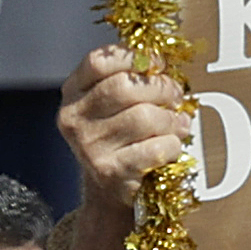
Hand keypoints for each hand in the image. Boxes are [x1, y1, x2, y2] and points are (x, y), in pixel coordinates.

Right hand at [59, 45, 190, 199]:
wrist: (107, 192)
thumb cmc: (120, 137)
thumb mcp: (112, 104)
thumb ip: (129, 78)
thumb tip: (162, 63)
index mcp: (73, 93)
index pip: (99, 62)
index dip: (134, 57)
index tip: (158, 64)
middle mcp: (74, 118)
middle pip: (124, 87)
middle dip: (161, 88)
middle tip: (176, 96)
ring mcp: (89, 146)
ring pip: (144, 117)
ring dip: (171, 119)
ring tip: (177, 124)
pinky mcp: (109, 171)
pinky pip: (155, 147)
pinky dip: (172, 145)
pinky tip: (171, 146)